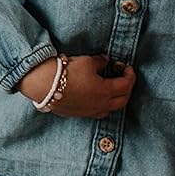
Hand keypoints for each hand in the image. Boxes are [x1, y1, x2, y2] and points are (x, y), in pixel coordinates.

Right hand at [18, 54, 134, 118]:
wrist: (45, 85)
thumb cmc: (67, 72)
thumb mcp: (88, 61)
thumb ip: (100, 61)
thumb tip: (105, 61)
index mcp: (106, 91)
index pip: (126, 85)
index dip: (129, 74)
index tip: (125, 66)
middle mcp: (101, 105)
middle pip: (123, 100)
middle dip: (126, 88)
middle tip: (122, 77)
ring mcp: (90, 112)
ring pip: (111, 109)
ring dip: (116, 99)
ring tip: (111, 89)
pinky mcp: (79, 114)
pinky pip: (97, 113)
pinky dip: (102, 105)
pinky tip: (96, 97)